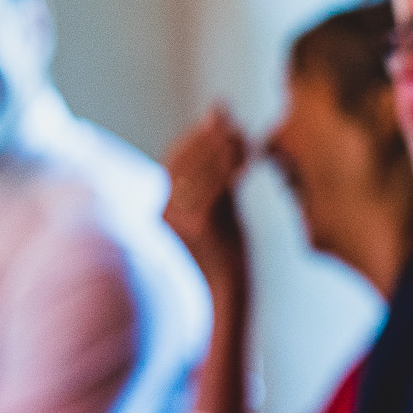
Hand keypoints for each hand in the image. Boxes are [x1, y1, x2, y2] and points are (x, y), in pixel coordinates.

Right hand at [163, 106, 249, 280]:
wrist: (226, 297)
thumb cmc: (226, 256)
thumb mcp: (222, 213)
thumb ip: (222, 180)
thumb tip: (229, 141)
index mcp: (163, 207)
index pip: (174, 160)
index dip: (197, 135)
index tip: (220, 116)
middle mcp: (162, 211)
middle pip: (184, 159)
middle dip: (209, 135)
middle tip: (234, 118)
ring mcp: (176, 220)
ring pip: (198, 170)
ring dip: (222, 147)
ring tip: (245, 134)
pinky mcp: (196, 228)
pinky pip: (213, 188)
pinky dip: (231, 166)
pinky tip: (249, 155)